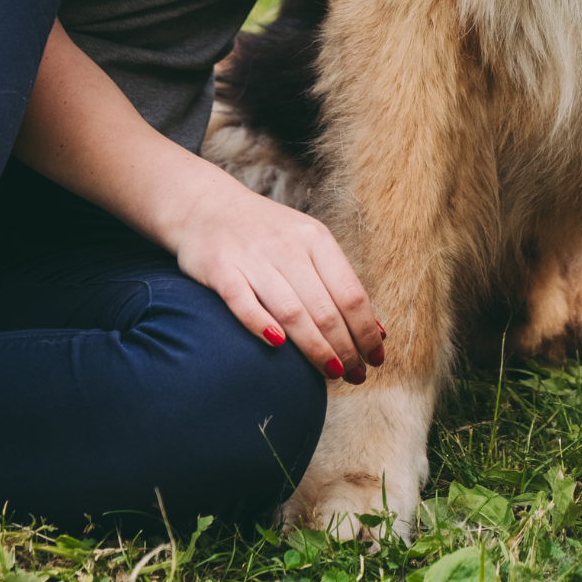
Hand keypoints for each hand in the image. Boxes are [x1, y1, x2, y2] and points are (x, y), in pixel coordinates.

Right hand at [169, 166, 384, 381]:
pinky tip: (279, 347)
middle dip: (346, 347)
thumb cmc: (265, 233)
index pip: (351, 293)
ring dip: (315, 347)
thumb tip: (375, 329)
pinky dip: (262, 325)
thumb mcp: (307, 242)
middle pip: (325, 308)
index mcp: (316, 239)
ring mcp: (253, 258)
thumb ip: (336, 281)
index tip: (376, 358)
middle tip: (356, 375)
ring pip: (291, 310)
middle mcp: (288, 247)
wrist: (205, 205)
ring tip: (332, 372)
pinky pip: (244, 302)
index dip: (366, 330)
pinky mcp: (220, 269)